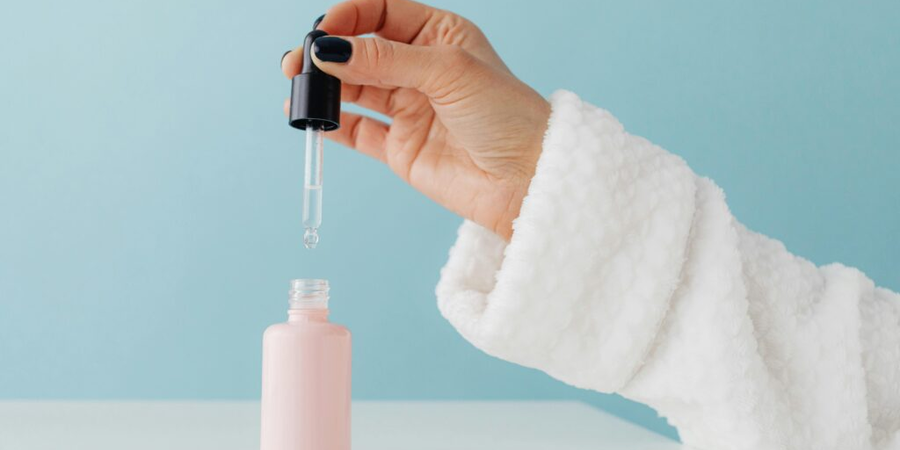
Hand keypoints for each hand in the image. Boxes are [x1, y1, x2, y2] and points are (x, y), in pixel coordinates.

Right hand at [281, 0, 549, 239]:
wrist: (526, 178)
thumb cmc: (506, 115)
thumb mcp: (448, 70)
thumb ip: (387, 59)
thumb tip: (330, 50)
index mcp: (439, 35)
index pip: (381, 11)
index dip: (349, 16)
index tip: (325, 31)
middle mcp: (420, 68)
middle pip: (360, 49)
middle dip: (327, 52)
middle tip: (299, 63)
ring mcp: (408, 107)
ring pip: (352, 87)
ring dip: (323, 86)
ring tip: (299, 90)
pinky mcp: (399, 146)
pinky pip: (355, 129)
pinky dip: (331, 123)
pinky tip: (311, 118)